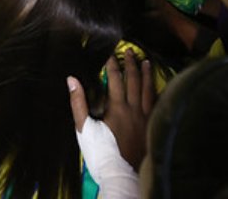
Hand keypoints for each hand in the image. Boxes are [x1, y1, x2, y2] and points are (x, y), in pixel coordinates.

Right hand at [68, 50, 153, 170]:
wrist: (121, 175)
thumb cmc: (101, 154)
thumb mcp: (83, 129)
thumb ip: (78, 103)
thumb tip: (71, 79)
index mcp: (117, 107)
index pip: (115, 79)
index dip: (112, 64)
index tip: (111, 54)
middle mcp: (134, 109)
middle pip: (134, 80)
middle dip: (131, 64)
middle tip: (130, 51)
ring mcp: (145, 118)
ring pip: (148, 90)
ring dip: (147, 74)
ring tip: (146, 62)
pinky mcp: (152, 127)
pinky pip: (157, 104)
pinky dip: (157, 92)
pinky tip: (157, 88)